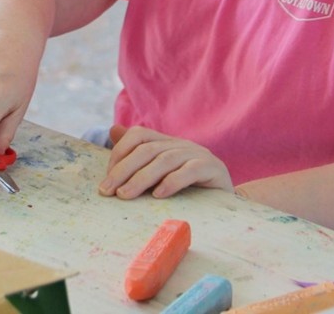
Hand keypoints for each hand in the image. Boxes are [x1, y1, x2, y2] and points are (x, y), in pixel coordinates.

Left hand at [99, 124, 233, 198]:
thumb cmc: (188, 189)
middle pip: (147, 149)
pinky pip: (190, 171)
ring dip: (142, 178)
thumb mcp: (160, 174)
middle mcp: (181, 144)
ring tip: (125, 195)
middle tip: (108, 191)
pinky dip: (172, 182)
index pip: (138, 135)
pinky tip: (158, 196)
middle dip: (124, 169)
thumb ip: (137, 154)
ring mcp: (198, 154)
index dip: (119, 153)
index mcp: (167, 142)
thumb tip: (112, 130)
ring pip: (165, 160)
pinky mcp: (213, 169)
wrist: (226, 202)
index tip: (107, 179)